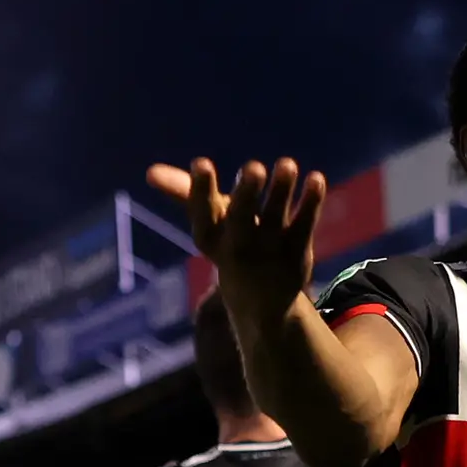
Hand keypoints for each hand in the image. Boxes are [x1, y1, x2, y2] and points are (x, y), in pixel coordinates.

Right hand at [147, 156, 323, 323]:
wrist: (260, 304)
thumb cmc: (229, 249)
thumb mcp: (208, 226)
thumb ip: (185, 194)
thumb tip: (150, 172)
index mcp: (212, 239)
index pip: (202, 215)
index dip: (199, 190)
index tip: (202, 162)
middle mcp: (239, 246)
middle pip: (241, 220)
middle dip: (246, 194)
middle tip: (253, 166)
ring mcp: (269, 251)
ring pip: (276, 218)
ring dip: (281, 191)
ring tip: (286, 164)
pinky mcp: (297, 252)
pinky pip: (304, 225)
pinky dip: (310, 203)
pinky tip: (316, 179)